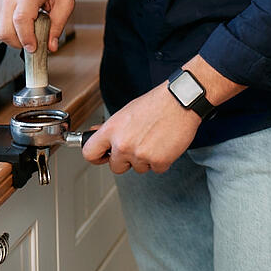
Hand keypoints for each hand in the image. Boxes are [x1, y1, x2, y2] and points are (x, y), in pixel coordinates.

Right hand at [0, 0, 74, 51]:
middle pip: (4, 29)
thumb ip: (58, 25)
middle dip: (18, 42)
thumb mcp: (66, 2)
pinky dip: (7, 30)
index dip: (26, 38)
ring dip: (12, 38)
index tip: (34, 48)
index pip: (20, 20)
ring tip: (28, 32)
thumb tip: (50, 46)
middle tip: (33, 43)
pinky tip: (20, 25)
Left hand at [82, 83, 199, 173]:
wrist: (180, 101)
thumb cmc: (156, 103)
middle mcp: (123, 145)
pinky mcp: (158, 161)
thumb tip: (96, 134)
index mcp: (112, 130)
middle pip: (116, 167)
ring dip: (146, 159)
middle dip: (126, 160)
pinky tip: (165, 144)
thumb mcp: (127, 112)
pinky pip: (156, 169)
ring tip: (156, 139)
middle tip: (139, 145)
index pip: (90, 154)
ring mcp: (140, 155)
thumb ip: (112, 128)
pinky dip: (162, 160)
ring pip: (138, 168)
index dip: (98, 157)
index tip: (104, 156)